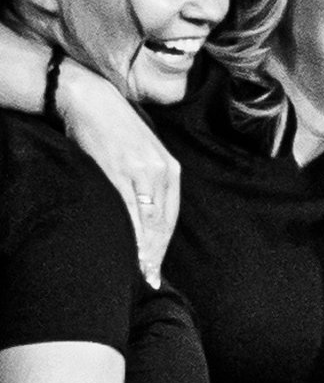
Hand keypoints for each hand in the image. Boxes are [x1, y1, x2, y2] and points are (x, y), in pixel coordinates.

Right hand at [55, 61, 178, 286]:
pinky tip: (130, 249)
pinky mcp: (117, 171)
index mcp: (171, 169)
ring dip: (145, 249)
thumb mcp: (145, 154)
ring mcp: (140, 171)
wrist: (94, 102)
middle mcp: (161, 170)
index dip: (164, 245)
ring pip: (148, 219)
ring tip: (140, 273)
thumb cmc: (118, 130)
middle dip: (157, 254)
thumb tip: (149, 212)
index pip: (171, 216)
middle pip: (163, 222)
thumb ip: (151, 181)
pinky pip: (128, 208)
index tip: (157, 269)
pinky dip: (132, 231)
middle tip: (150, 280)